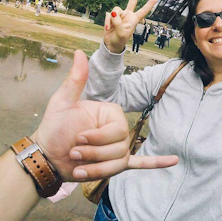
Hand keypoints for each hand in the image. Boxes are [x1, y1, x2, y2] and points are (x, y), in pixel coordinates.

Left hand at [32, 50, 178, 180]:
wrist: (48, 155)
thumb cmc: (54, 127)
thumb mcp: (63, 102)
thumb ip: (76, 79)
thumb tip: (79, 52)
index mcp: (110, 113)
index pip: (118, 130)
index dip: (98, 138)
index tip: (77, 139)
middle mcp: (118, 129)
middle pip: (120, 148)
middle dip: (94, 154)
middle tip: (74, 152)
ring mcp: (117, 147)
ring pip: (119, 162)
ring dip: (97, 168)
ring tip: (78, 165)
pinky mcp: (114, 163)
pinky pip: (139, 163)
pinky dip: (156, 163)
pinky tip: (173, 161)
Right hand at [103, 0, 156, 52]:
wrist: (111, 44)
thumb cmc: (119, 40)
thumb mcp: (121, 34)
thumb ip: (118, 23)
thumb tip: (113, 13)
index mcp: (134, 20)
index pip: (143, 11)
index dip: (149, 5)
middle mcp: (128, 15)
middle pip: (132, 2)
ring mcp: (120, 15)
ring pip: (116, 10)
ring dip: (112, 19)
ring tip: (111, 28)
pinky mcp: (111, 17)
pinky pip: (109, 15)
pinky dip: (107, 22)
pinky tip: (108, 29)